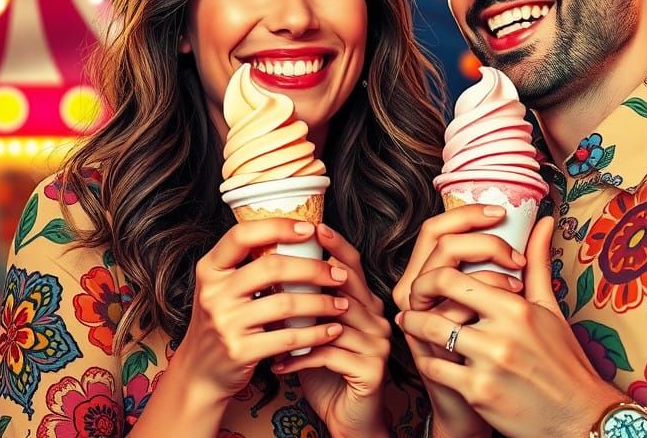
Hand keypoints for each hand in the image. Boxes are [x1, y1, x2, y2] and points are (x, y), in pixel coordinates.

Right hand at [171, 219, 349, 402]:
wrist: (201, 372)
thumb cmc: (223, 321)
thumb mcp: (223, 288)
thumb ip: (248, 265)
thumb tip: (300, 237)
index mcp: (210, 269)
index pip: (242, 235)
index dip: (278, 227)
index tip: (310, 229)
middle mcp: (214, 293)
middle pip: (272, 267)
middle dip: (313, 268)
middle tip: (338, 274)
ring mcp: (225, 323)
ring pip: (285, 303)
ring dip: (321, 303)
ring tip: (341, 304)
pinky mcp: (240, 351)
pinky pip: (288, 338)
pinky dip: (315, 333)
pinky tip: (331, 330)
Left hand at [273, 224, 391, 437]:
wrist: (351, 422)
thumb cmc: (329, 374)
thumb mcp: (316, 334)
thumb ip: (307, 307)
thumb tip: (272, 276)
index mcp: (366, 305)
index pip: (353, 266)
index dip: (336, 245)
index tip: (314, 227)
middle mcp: (377, 320)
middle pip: (348, 285)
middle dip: (318, 270)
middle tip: (287, 258)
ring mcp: (377, 344)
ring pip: (336, 320)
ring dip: (300, 321)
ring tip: (269, 320)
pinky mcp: (371, 370)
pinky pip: (330, 355)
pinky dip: (301, 358)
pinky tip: (278, 364)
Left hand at [397, 217, 622, 437]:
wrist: (578, 417)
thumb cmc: (564, 361)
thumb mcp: (550, 310)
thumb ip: (537, 263)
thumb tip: (541, 220)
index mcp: (517, 307)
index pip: (458, 274)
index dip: (435, 273)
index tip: (431, 280)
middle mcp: (502, 333)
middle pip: (438, 295)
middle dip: (417, 296)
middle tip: (412, 301)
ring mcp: (488, 364)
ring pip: (431, 332)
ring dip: (414, 326)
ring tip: (411, 324)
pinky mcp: (478, 393)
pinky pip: (435, 367)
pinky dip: (426, 359)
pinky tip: (429, 356)